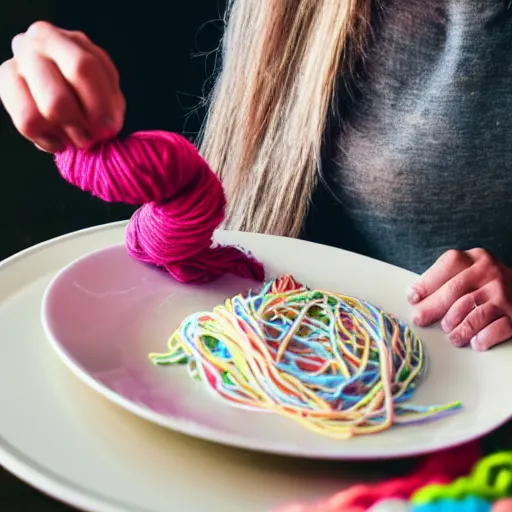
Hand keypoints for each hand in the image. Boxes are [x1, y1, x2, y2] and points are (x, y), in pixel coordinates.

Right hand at [0, 21, 124, 152]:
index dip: (98, 104)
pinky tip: (60, 141)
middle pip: (56, 99)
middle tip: (90, 138)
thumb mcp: (110, 91)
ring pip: (34, 115)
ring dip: (61, 135)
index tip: (109, 126)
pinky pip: (25, 125)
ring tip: (76, 139)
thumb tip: (105, 126)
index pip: (82, 68)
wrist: (67, 88)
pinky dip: (47, 140)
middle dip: (77, 127)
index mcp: (68, 40)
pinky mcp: (4, 88)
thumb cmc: (92, 89)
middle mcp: (34, 46)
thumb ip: (111, 105)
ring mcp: (14, 66)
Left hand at [408, 248, 511, 350]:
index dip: (427, 282)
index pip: (449, 265)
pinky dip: (481, 338)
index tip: (413, 298)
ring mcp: (504, 293)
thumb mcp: (469, 272)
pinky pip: (495, 329)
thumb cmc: (485, 285)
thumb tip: (417, 300)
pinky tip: (474, 342)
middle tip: (420, 319)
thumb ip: (446, 280)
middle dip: (432, 308)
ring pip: (472, 313)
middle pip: (454, 291)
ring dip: (457, 328)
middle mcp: (491, 272)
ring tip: (451, 335)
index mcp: (476, 259)